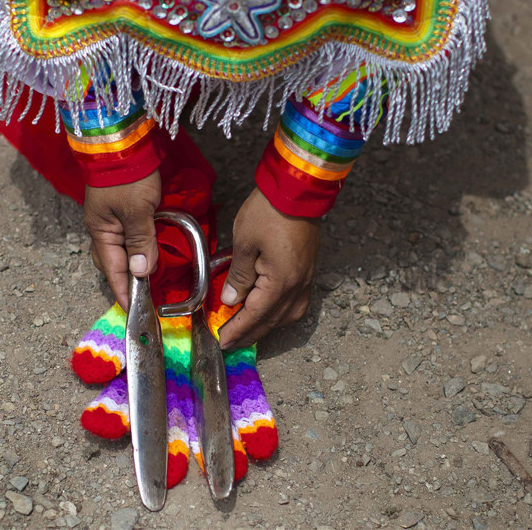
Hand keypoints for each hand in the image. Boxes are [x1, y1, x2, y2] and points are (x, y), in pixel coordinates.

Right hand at [84, 171, 160, 308]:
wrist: (121, 141)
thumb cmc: (128, 175)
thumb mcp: (138, 210)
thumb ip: (140, 241)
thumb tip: (140, 272)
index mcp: (100, 230)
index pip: (112, 270)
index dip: (123, 290)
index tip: (133, 310)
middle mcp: (101, 227)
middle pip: (113, 262)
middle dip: (126, 280)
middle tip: (144, 295)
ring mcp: (110, 217)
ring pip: (120, 249)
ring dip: (133, 264)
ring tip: (148, 279)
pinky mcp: (120, 207)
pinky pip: (127, 235)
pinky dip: (137, 247)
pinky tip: (148, 251)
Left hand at [218, 188, 320, 348]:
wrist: (298, 189)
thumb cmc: (268, 212)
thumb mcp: (244, 243)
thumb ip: (238, 276)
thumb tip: (230, 300)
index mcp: (281, 282)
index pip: (256, 316)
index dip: (238, 330)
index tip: (222, 341)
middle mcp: (298, 286)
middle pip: (272, 321)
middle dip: (250, 334)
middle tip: (230, 342)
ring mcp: (307, 279)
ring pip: (288, 315)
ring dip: (267, 325)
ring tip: (247, 328)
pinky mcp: (308, 270)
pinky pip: (296, 302)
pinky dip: (280, 312)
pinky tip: (268, 310)